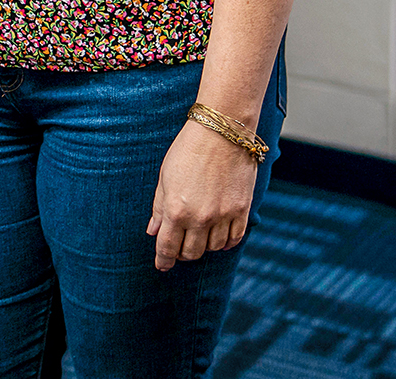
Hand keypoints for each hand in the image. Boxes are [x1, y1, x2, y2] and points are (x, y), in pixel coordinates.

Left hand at [146, 119, 258, 271]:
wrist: (222, 130)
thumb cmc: (189, 149)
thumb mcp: (165, 176)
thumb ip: (159, 207)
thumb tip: (153, 230)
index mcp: (176, 210)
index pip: (167, 247)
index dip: (163, 260)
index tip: (162, 265)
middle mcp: (200, 218)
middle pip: (191, 253)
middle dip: (182, 253)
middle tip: (181, 245)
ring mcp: (223, 215)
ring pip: (213, 248)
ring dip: (204, 246)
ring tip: (200, 236)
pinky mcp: (241, 209)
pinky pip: (234, 239)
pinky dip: (226, 243)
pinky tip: (220, 237)